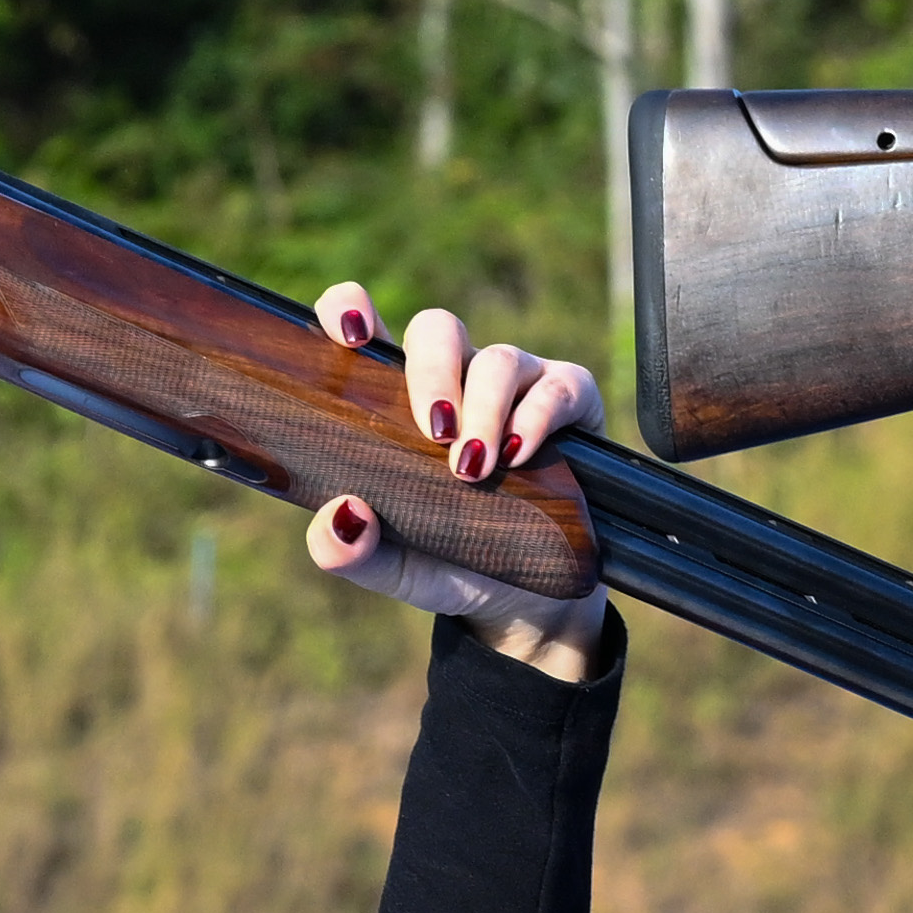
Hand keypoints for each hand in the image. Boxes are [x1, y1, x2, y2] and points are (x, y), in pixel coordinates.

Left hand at [304, 283, 612, 682]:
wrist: (531, 602)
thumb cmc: (452, 566)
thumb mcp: (395, 570)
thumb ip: (351, 553)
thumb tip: (340, 515)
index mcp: (399, 401)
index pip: (366, 330)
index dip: (350, 309)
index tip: (350, 333)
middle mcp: (457, 379)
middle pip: (438, 329)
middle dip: (433, 371)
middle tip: (433, 432)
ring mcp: (516, 385)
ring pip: (498, 359)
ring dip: (485, 410)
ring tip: (474, 468)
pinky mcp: (571, 401)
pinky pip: (559, 386)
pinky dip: (537, 417)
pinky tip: (520, 452)